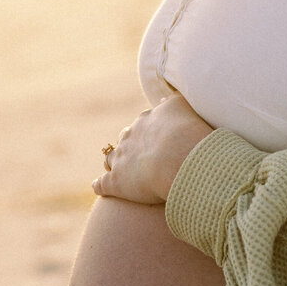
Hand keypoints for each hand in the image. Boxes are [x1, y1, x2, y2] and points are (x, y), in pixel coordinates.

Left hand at [93, 93, 213, 204]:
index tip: (156, 137)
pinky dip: (100, 185)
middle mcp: (129, 137)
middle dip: (129, 145)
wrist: (179, 158)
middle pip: (125, 138)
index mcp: (146, 120)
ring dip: (114, 162)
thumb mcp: (183, 106)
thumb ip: (174, 100)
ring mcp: (120, 159)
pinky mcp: (115, 182)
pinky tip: (98, 188)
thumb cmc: (188, 132)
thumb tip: (164, 98)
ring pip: (111, 158)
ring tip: (119, 171)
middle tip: (140, 154)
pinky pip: (102, 184)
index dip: (149, 131)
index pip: (143, 123)